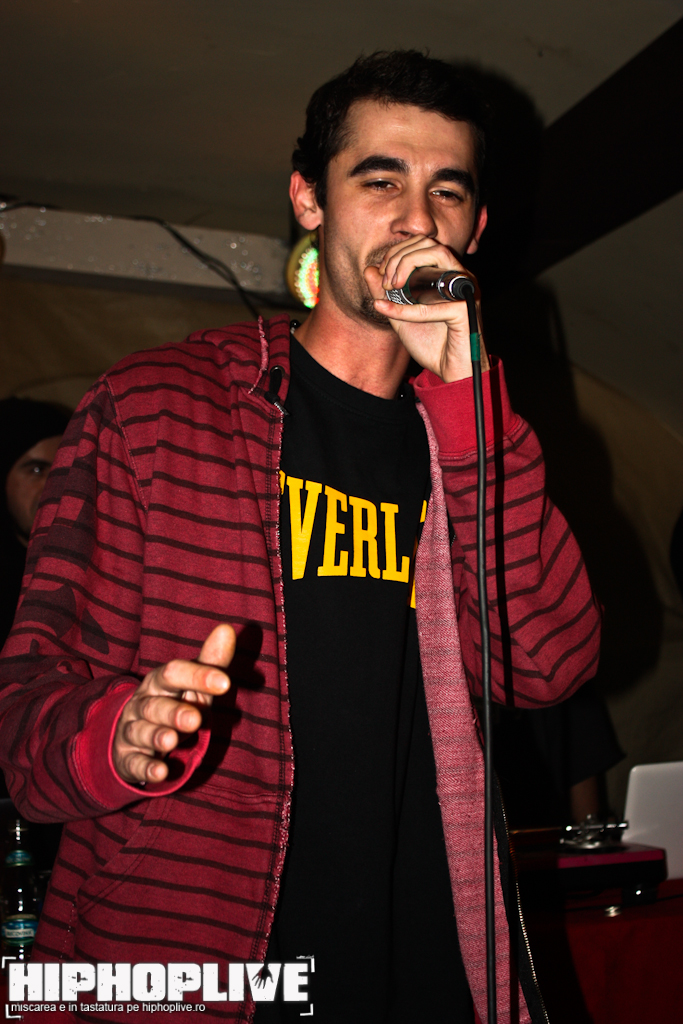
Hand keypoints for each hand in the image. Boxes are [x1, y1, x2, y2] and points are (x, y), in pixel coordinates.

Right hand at [113, 623, 235, 784]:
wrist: (133, 735)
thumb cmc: (174, 704)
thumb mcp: (193, 685)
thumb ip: (210, 661)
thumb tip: (227, 628)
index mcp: (160, 682)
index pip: (174, 673)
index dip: (198, 676)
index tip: (225, 682)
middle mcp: (143, 704)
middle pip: (155, 705)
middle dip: (173, 712)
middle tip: (195, 718)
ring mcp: (133, 731)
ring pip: (142, 732)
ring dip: (157, 736)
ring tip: (172, 742)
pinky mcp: (129, 759)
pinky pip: (135, 763)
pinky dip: (146, 769)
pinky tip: (160, 773)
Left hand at [364, 235, 487, 381]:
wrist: (449, 372)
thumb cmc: (431, 344)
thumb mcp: (400, 316)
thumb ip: (386, 294)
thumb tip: (369, 269)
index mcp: (446, 274)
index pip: (423, 244)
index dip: (397, 252)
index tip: (380, 273)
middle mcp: (458, 277)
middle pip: (430, 243)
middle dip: (400, 256)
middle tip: (385, 281)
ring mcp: (464, 290)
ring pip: (438, 255)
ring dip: (407, 266)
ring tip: (391, 286)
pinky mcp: (465, 309)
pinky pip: (432, 303)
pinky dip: (406, 308)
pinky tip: (390, 311)